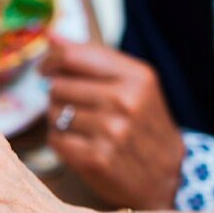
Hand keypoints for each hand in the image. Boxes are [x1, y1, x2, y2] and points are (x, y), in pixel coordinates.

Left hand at [40, 37, 183, 208]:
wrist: (167, 177)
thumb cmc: (144, 125)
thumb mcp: (133, 84)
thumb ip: (92, 59)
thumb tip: (51, 35)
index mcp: (137, 76)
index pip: (72, 56)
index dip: (51, 61)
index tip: (46, 69)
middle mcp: (125, 101)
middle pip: (57, 86)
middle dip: (59, 95)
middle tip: (75, 106)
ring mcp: (111, 132)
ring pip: (53, 113)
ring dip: (59, 119)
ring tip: (82, 126)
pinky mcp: (96, 159)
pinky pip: (55, 140)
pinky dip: (61, 141)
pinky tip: (80, 144)